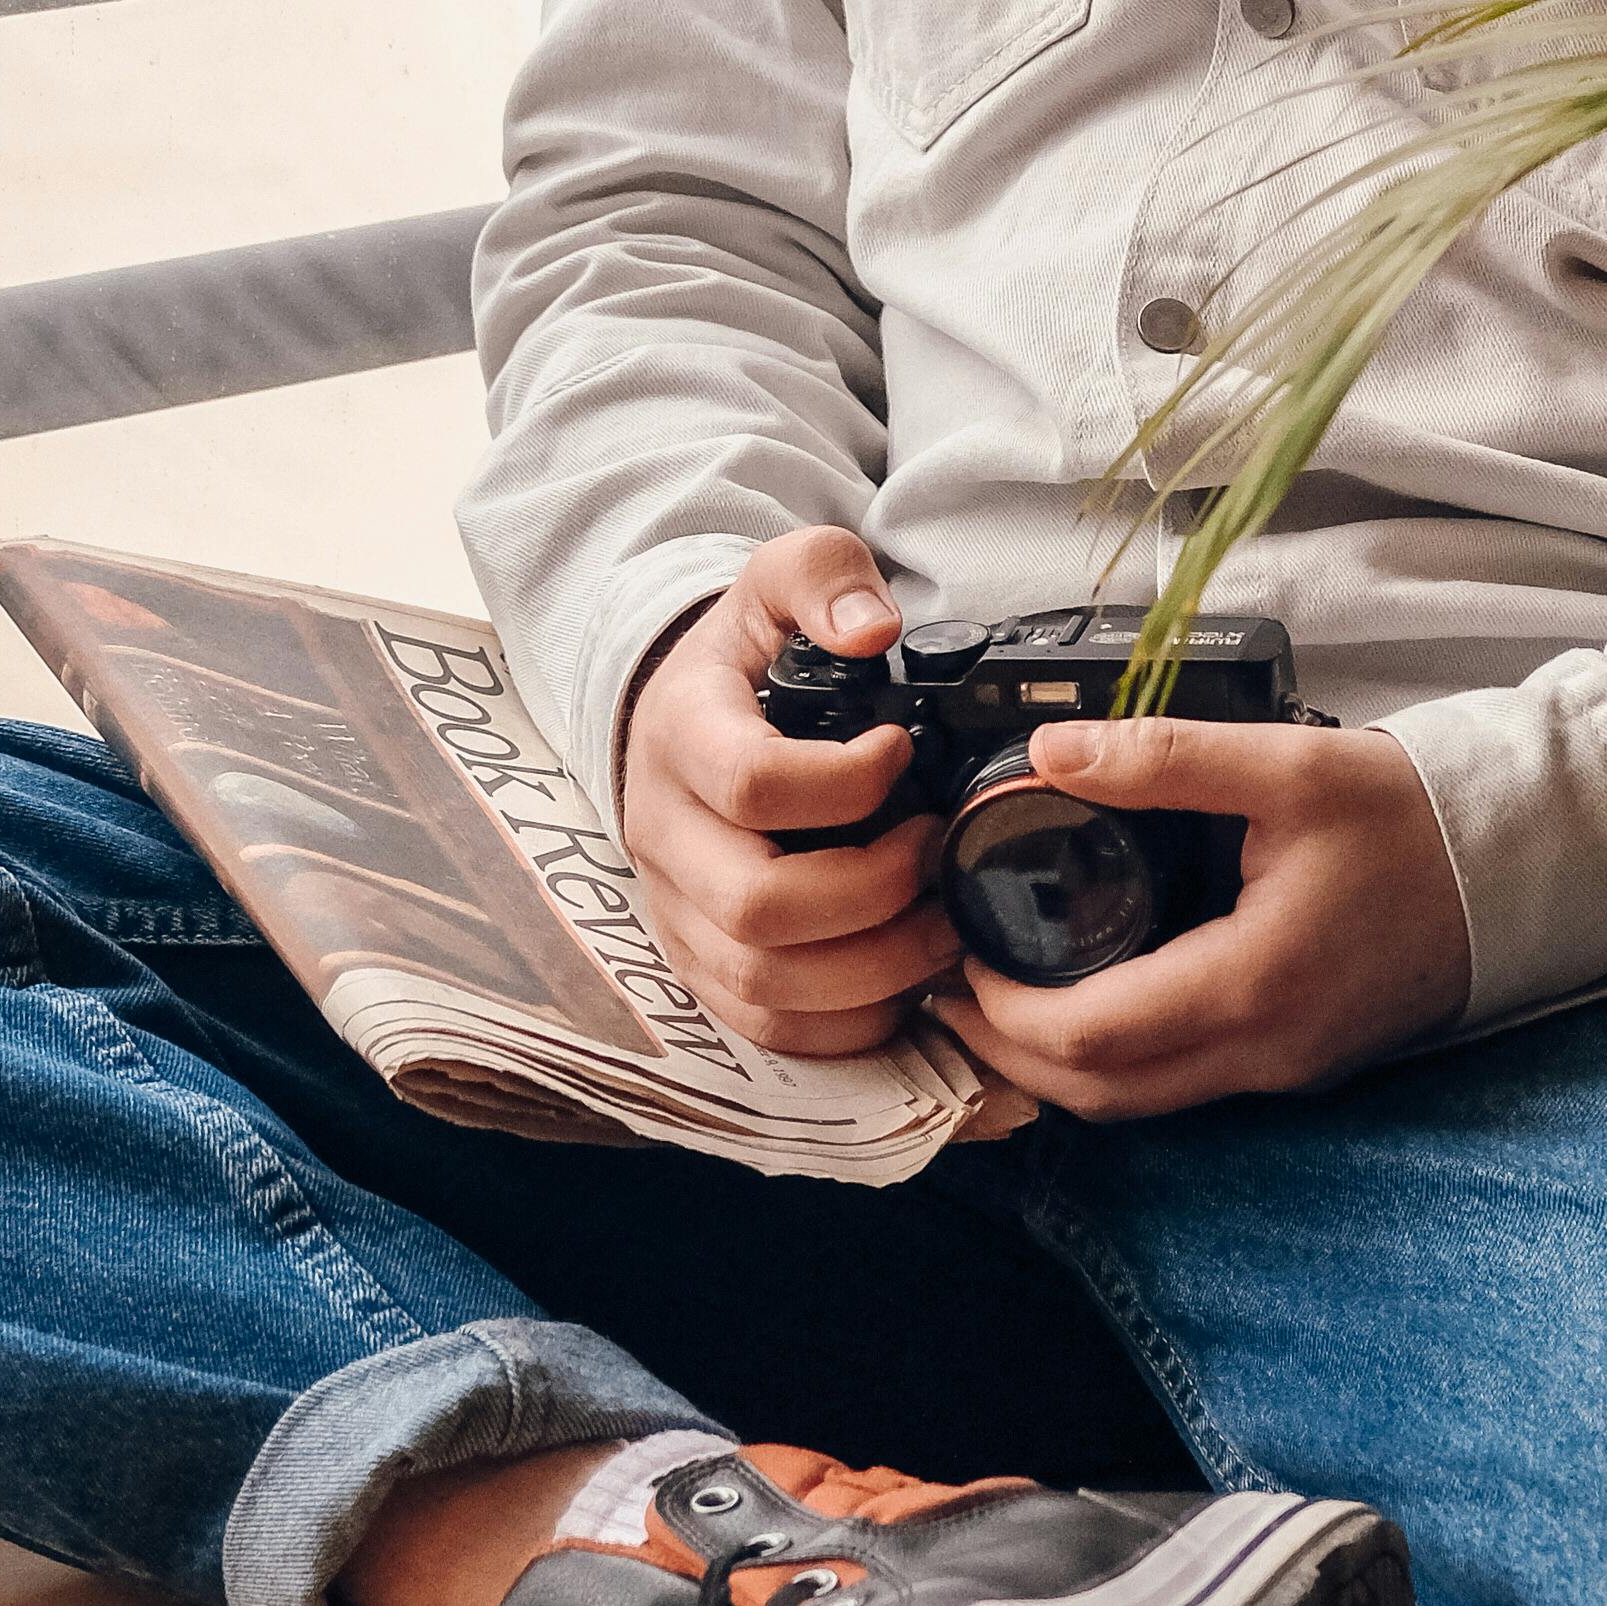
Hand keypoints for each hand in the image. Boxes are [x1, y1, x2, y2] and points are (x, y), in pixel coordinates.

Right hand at [617, 530, 958, 1057]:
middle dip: (875, 892)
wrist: (683, 712)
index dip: (848, 782)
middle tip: (936, 852)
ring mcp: (677, 911)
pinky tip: (904, 973)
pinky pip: (768, 1029)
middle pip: (759, 907)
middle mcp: (664, 835)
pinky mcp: (702, 964)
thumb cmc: (748, 654)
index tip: (901, 750)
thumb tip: (876, 632)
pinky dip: (848, 1020)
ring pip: (765, 984)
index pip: (753, 783)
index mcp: (680, 736)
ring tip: (942, 921)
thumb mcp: (778, 578)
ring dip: (875, 967)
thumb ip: (825, 576)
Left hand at [932, 715, 1470, 1120]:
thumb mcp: (1286, 767)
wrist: (1519, 866)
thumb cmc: (1410, 817)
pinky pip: (1183, 1085)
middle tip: (955, 982)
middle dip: (1008, 1052)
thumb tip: (1050, 753)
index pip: (1088, 1039)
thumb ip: (1164, 760)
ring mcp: (1284, 1068)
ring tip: (1004, 990)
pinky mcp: (1300, 1062)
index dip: (1004, 1010)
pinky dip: (1118, 1060)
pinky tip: (1089, 998)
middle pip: (1098, 1093)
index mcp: (1251, 985)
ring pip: (1139, 1101)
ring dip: (1058, 1065)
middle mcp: (1263, 1050)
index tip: (961, 953)